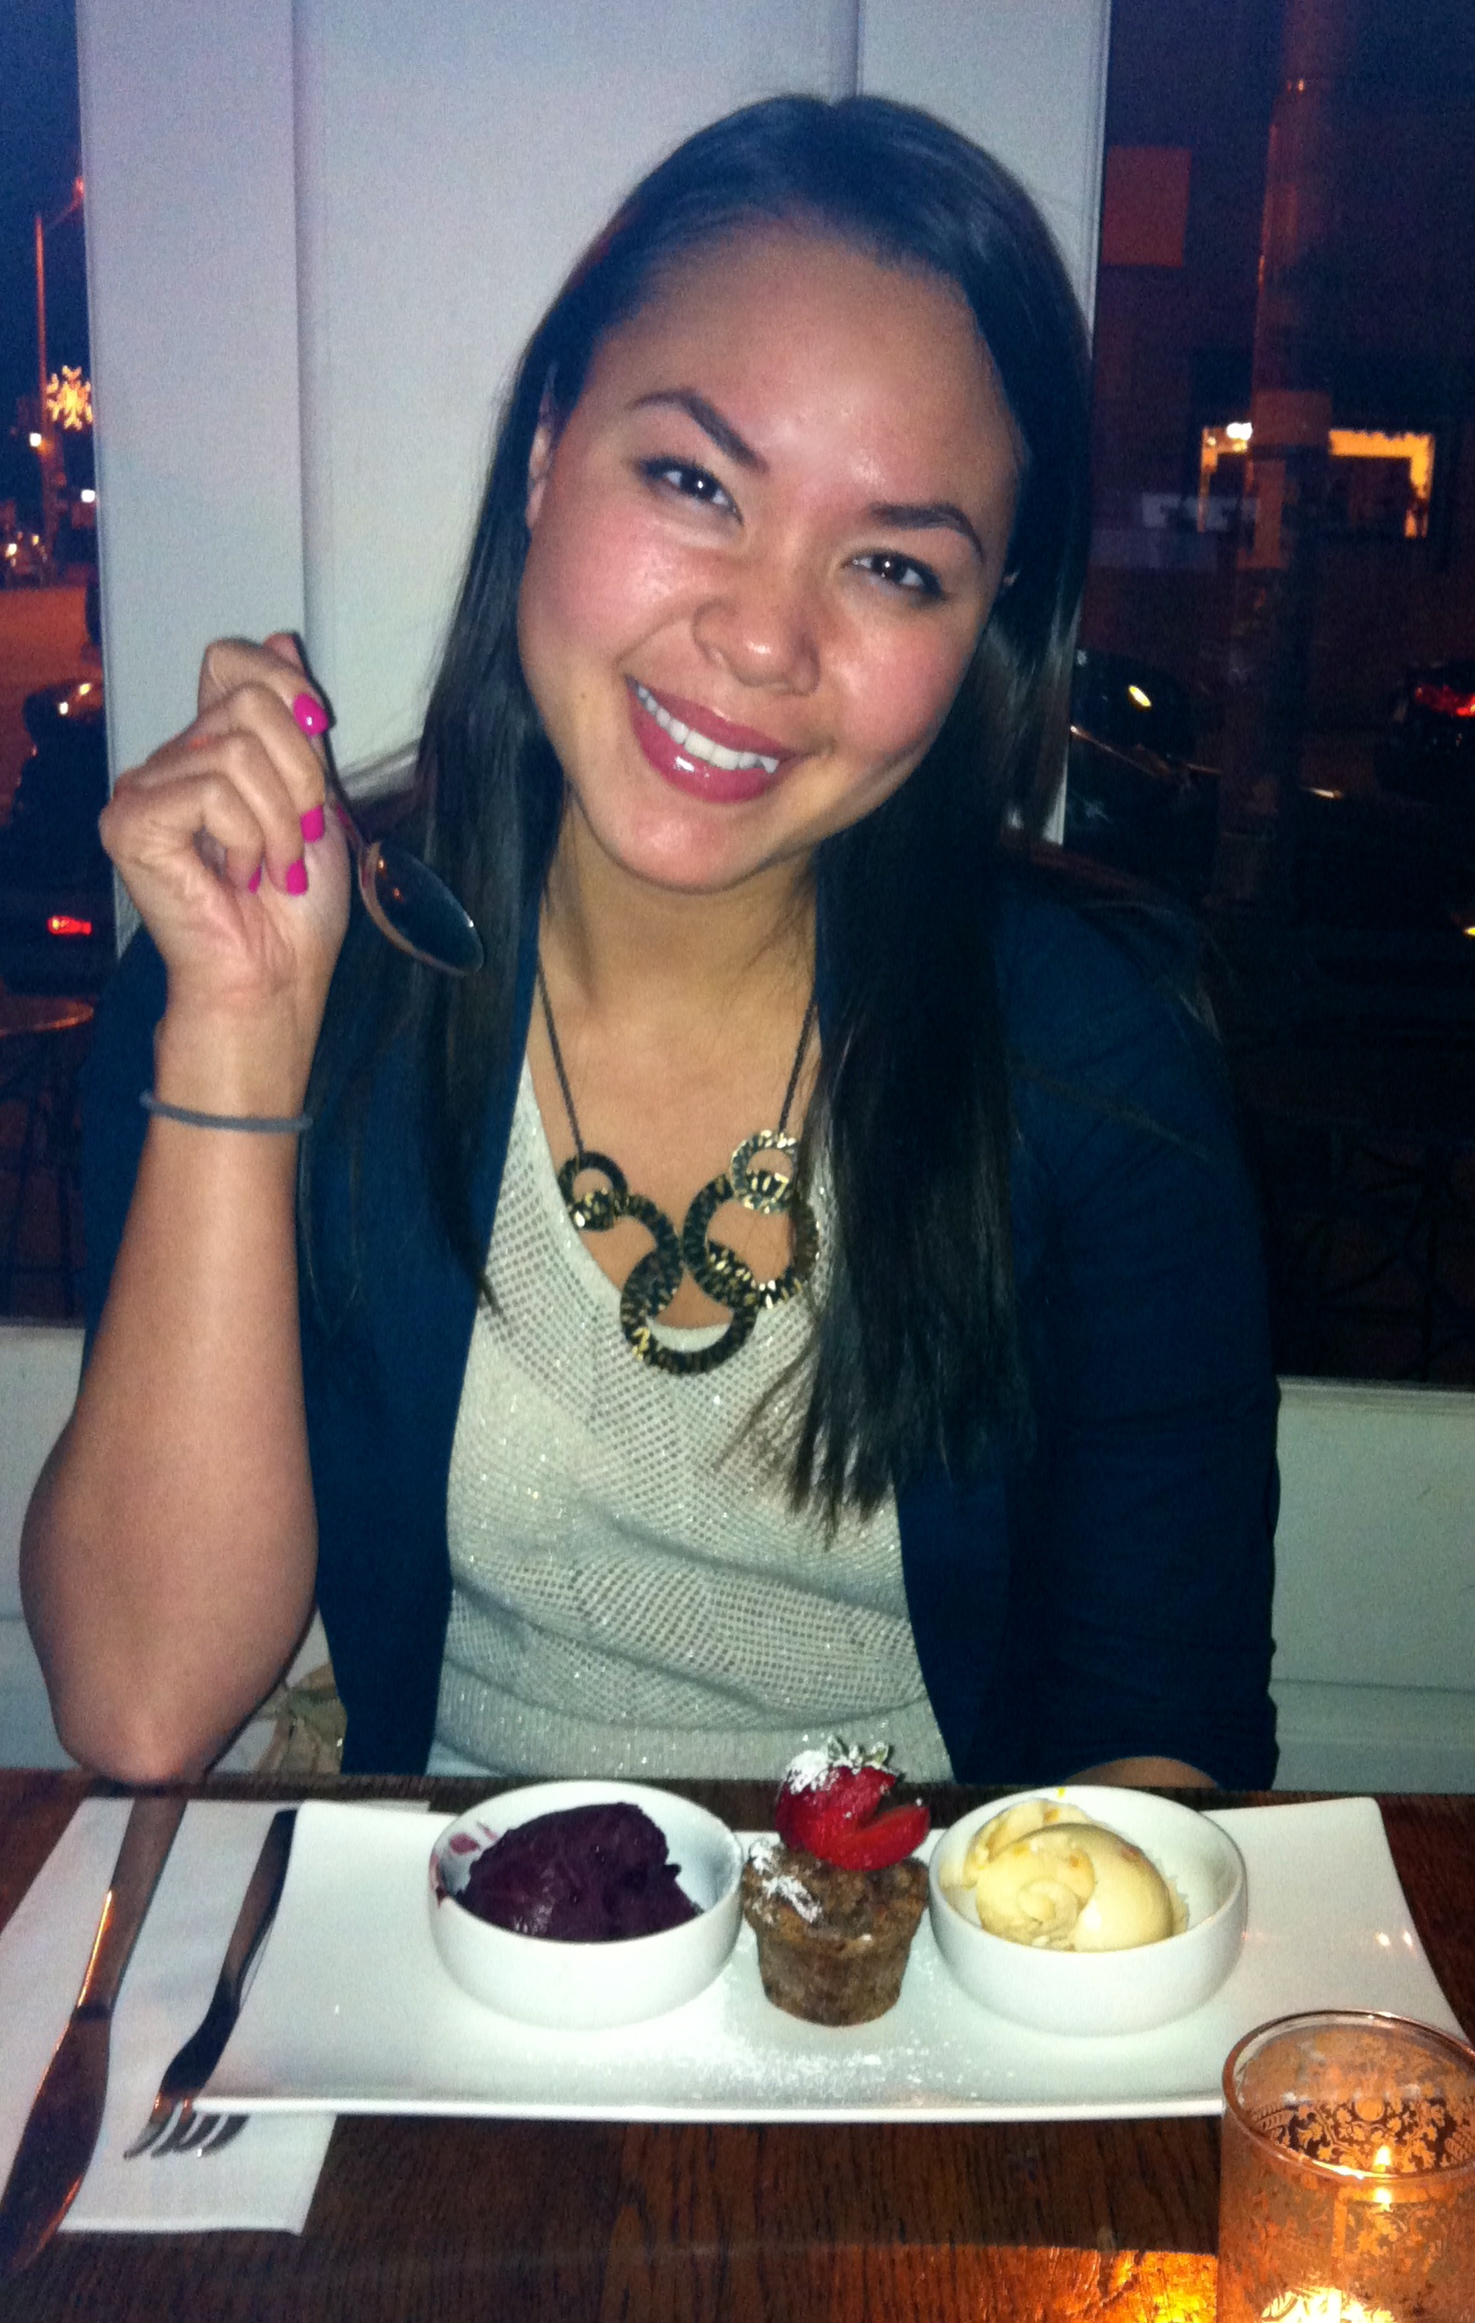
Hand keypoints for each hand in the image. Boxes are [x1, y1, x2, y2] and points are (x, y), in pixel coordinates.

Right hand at [100, 634, 352, 1103]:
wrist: (274, 978)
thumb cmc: (294, 909)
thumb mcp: (316, 799)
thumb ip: (295, 725)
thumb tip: (279, 637)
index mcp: (212, 747)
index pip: (230, 660)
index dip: (283, 682)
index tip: (318, 731)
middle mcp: (170, 759)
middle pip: (247, 699)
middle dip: (301, 771)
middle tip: (299, 835)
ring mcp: (143, 789)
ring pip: (237, 748)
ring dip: (280, 819)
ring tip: (272, 867)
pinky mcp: (131, 823)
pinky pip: (211, 789)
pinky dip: (247, 834)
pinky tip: (239, 875)